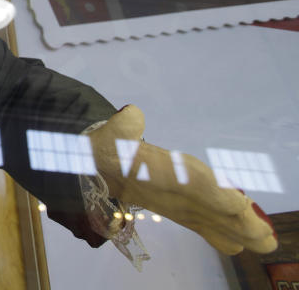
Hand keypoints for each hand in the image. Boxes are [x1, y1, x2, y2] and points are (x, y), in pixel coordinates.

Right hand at [89, 105, 277, 254]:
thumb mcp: (112, 132)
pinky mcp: (176, 211)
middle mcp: (168, 194)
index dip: (214, 195)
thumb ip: (123, 125)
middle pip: (208, 210)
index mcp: (156, 174)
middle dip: (237, 223)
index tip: (239, 202)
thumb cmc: (108, 146)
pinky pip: (200, 227)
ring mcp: (173, 205)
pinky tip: (238, 244)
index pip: (189, 185)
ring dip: (237, 232)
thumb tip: (133, 115)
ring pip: (209, 221)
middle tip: (265, 235)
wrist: (94, 166)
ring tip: (265, 241)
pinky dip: (220, 236)